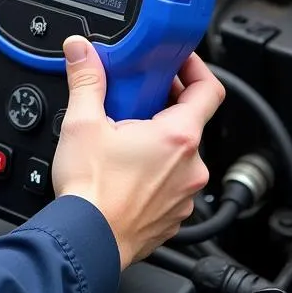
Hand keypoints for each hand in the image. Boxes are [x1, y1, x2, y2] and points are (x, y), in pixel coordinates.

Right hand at [51, 36, 224, 269]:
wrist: (88, 243)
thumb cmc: (91, 191)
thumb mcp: (81, 122)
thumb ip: (85, 78)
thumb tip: (81, 49)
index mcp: (177, 137)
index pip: (209, 89)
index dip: (195, 67)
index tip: (177, 59)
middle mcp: (191, 166)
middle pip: (189, 119)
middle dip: (162, 102)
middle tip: (132, 95)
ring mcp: (185, 194)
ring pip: (179, 153)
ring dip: (157, 138)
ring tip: (121, 134)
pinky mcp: (174, 214)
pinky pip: (171, 180)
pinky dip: (154, 168)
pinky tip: (124, 167)